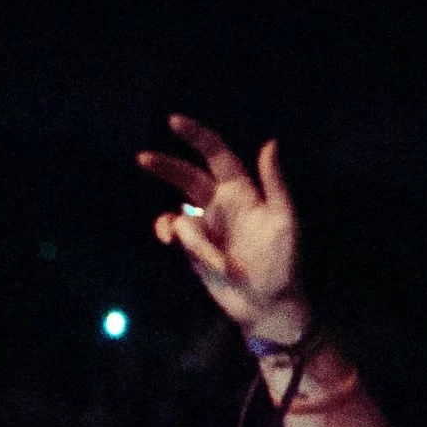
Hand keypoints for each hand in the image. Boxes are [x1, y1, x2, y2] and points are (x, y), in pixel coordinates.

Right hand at [136, 115, 307, 343]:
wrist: (267, 304)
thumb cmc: (283, 263)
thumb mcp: (284, 221)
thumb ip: (274, 182)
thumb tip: (269, 142)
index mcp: (243, 191)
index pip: (216, 155)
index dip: (196, 137)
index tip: (173, 122)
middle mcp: (221, 204)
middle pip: (186, 175)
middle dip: (165, 165)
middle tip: (142, 159)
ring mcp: (205, 226)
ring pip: (179, 215)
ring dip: (193, 240)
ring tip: (218, 264)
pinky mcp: (193, 248)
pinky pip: (173, 233)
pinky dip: (171, 237)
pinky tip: (171, 243)